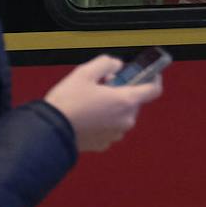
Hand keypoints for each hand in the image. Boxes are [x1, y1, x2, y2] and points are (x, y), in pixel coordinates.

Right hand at [43, 55, 162, 153]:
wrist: (52, 129)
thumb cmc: (67, 102)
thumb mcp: (84, 72)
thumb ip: (106, 63)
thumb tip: (116, 65)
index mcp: (125, 101)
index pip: (153, 89)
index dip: (153, 79)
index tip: (149, 74)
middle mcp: (125, 120)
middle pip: (132, 102)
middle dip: (120, 92)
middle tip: (101, 86)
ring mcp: (116, 133)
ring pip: (120, 116)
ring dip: (110, 108)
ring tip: (88, 103)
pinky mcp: (104, 143)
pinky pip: (108, 128)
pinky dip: (101, 121)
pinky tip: (85, 117)